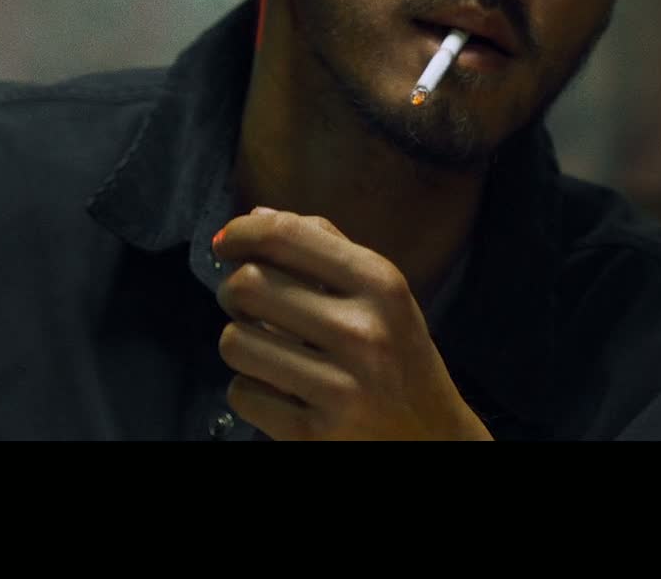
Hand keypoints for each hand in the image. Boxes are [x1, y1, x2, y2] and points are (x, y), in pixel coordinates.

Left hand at [210, 207, 490, 440]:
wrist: (435, 442)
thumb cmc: (401, 360)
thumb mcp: (385, 297)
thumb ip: (328, 250)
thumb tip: (257, 218)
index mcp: (381, 285)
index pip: (286, 237)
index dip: (240, 234)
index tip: (226, 243)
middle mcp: (363, 332)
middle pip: (248, 285)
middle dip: (232, 292)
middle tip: (244, 304)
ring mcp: (340, 388)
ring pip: (235, 341)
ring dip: (240, 343)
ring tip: (264, 349)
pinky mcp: (314, 435)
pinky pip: (242, 394)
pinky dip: (250, 390)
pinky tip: (278, 391)